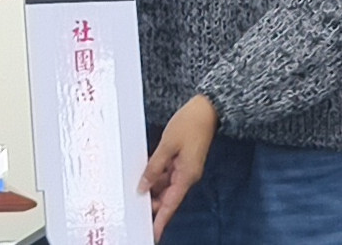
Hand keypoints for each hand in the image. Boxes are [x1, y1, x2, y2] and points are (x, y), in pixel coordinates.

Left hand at [138, 94, 217, 240]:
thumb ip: (154, 167)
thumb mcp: (167, 145)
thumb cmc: (189, 124)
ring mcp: (186, 169)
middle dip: (153, 204)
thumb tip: (143, 186)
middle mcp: (187, 176)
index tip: (154, 233)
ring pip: (167, 185)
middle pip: (168, 197)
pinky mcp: (183, 161)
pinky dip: (157, 175)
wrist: (206, 109)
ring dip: (153, 188)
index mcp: (186, 175)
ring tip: (135, 189)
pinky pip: (168, 174)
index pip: (171, 203)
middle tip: (135, 209)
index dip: (161, 219)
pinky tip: (145, 174)